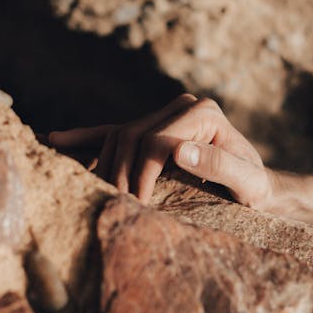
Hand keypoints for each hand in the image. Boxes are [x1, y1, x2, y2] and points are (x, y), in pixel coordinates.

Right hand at [49, 94, 272, 206]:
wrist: (256, 185)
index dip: (144, 173)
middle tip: (116, 205)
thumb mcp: (248, 182)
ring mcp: (163, 114)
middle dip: (121, 172)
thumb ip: (219, 166)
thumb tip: (177, 150)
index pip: (158, 140)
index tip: (137, 204)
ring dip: (104, 164)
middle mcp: (182, 106)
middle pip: (133, 135)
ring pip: (118, 135)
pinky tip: (56, 139)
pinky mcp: (151, 127)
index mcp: (203, 112)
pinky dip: (85, 137)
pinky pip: (112, 131)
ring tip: (96, 193)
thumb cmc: (255, 188)